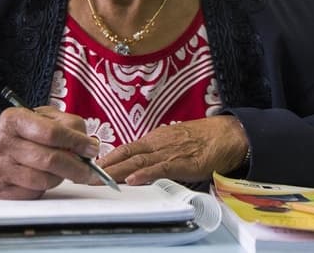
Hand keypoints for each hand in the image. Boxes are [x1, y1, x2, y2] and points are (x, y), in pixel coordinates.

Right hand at [0, 106, 98, 198]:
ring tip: (64, 171)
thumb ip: (67, 124)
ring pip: (44, 180)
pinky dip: (45, 187)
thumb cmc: (20, 133)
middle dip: (77, 167)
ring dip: (62, 178)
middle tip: (89, 170)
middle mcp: (3, 142)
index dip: (76, 142)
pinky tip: (44, 177)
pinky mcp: (0, 188)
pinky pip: (33, 192)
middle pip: (50, 159)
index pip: (52, 133)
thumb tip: (87, 144)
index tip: (91, 148)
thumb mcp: (40, 117)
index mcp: (14, 119)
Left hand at [98, 116, 248, 184]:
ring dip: (118, 170)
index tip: (91, 166)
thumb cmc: (202, 140)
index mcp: (155, 140)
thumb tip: (140, 166)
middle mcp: (158, 144)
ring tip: (101, 178)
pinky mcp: (183, 162)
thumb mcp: (174, 144)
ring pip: (138, 161)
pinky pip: (160, 168)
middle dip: (105, 166)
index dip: (108, 157)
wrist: (227, 135)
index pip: (126, 148)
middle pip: (126, 154)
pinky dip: (145, 174)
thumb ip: (157, 154)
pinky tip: (133, 179)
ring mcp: (169, 152)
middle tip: (86, 175)